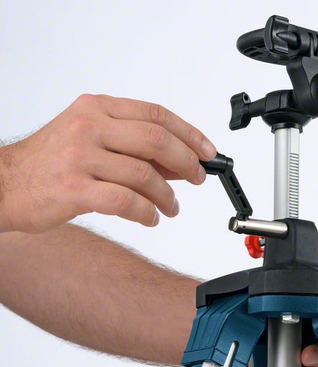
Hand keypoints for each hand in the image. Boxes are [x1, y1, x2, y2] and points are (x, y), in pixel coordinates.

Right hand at [0, 94, 216, 232]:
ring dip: (167, 196)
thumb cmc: (51, 161)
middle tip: (197, 178)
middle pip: (157, 140)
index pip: (156, 115)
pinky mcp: (74, 188)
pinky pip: (126, 201)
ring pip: (145, 174)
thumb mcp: (91, 139)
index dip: (189, 133)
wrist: (4, 183)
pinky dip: (147, 212)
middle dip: (187, 162)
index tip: (207, 151)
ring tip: (171, 207)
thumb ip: (134, 147)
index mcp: (97, 109)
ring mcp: (80, 157)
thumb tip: (179, 161)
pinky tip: (151, 218)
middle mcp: (89, 127)